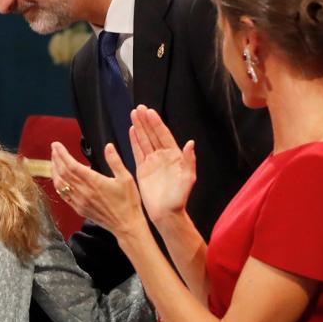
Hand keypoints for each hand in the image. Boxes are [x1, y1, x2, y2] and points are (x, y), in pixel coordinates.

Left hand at [51, 141, 146, 239]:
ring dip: (54, 171)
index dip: (61, 154)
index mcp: (94, 181)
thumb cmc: (128, 202)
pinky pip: (64, 195)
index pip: (71, 165)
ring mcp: (80, 201)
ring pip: (60, 184)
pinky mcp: (79, 208)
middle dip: (56, 159)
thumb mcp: (126, 178)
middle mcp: (84, 191)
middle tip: (53, 149)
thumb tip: (108, 146)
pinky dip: (58, 185)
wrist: (126, 225)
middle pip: (63, 172)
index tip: (56, 145)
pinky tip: (59, 180)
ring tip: (54, 161)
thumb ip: (115, 161)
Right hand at [129, 105, 195, 223]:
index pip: (164, 135)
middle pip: (153, 134)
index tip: (150, 112)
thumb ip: (189, 161)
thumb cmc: (179, 198)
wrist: (167, 213)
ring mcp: (152, 162)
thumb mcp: (188, 179)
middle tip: (139, 108)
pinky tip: (131, 131)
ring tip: (133, 114)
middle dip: (146, 121)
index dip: (157, 123)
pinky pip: (137, 152)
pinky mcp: (143, 169)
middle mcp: (163, 156)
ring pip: (144, 140)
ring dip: (139, 128)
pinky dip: (134, 141)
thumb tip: (191, 143)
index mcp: (175, 156)